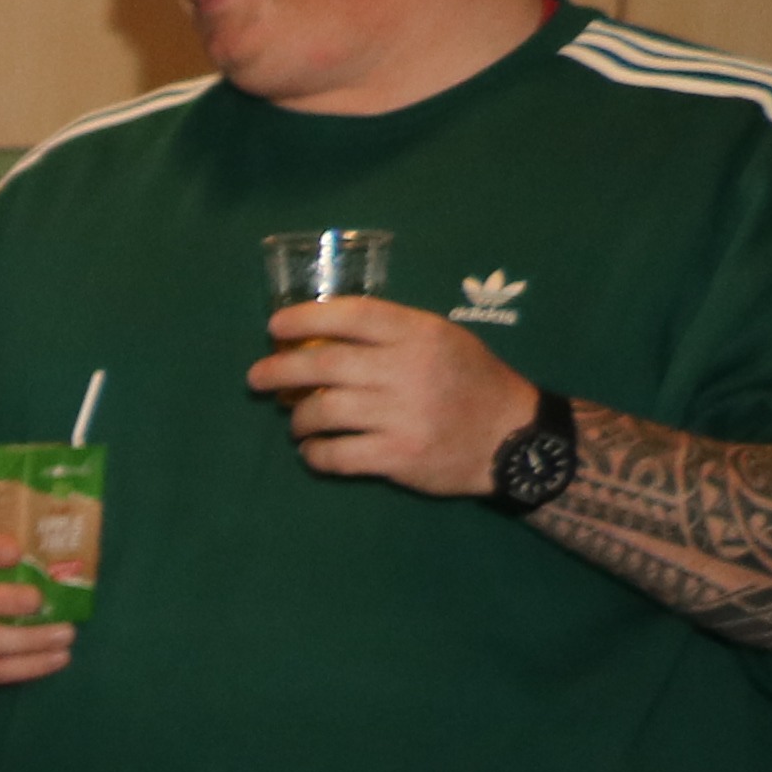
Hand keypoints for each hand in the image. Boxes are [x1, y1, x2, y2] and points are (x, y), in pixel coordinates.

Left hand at [253, 295, 540, 498]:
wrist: (515, 437)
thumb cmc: (472, 382)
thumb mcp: (443, 340)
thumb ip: (392, 334)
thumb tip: (322, 335)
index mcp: (419, 334)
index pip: (352, 315)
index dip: (305, 318)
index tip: (275, 326)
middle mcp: (407, 369)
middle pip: (323, 363)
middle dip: (279, 370)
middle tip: (256, 378)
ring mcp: (402, 415)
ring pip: (322, 411)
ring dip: (298, 418)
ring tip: (296, 421)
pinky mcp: (398, 455)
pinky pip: (335, 455)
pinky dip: (314, 454)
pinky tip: (313, 451)